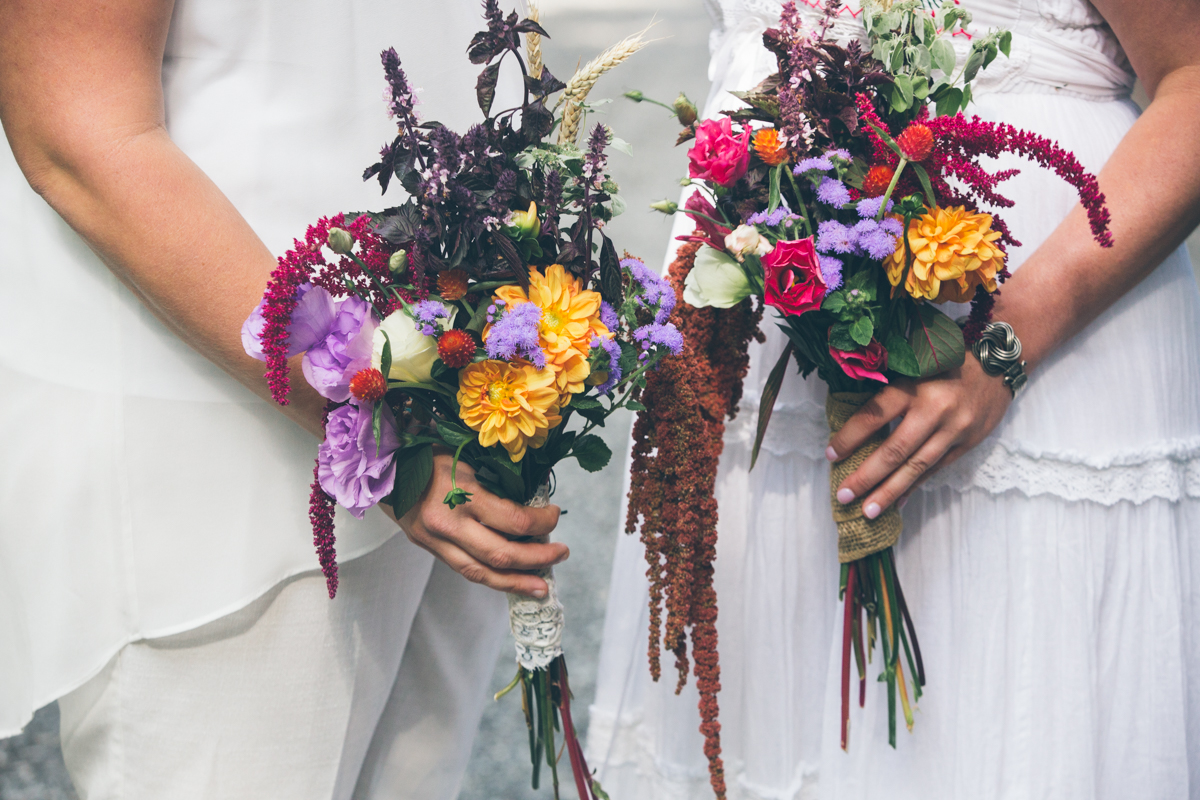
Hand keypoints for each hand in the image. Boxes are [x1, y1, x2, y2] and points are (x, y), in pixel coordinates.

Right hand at [393, 452, 565, 597]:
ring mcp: (435, 541)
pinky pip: (465, 569)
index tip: (554, 515)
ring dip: (515, 583)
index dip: (542, 522)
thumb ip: (495, 479)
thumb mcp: (465, 455)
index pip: (513, 520)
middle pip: (501, 555)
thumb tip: (533, 497)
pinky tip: (511, 580)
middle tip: (561, 555)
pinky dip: (491, 577)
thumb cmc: (427, 452)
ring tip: (541, 587)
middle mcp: (448, 523)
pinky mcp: (429, 549)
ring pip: (481, 573)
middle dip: (537, 560)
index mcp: (460, 493)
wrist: (380, 465)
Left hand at [827, 357, 1012, 516]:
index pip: (874, 415)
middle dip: (867, 476)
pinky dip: (914, 487)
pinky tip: (897, 503)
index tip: (830, 455)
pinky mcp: (967, 444)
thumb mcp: (915, 368)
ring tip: (868, 511)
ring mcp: (953, 430)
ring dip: (889, 491)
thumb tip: (856, 427)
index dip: (850, 437)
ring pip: (916, 467)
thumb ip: (890, 393)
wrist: (996, 366)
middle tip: (843, 495)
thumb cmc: (945, 365)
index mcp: (913, 386)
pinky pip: (935, 470)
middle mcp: (933, 410)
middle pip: (895, 450)